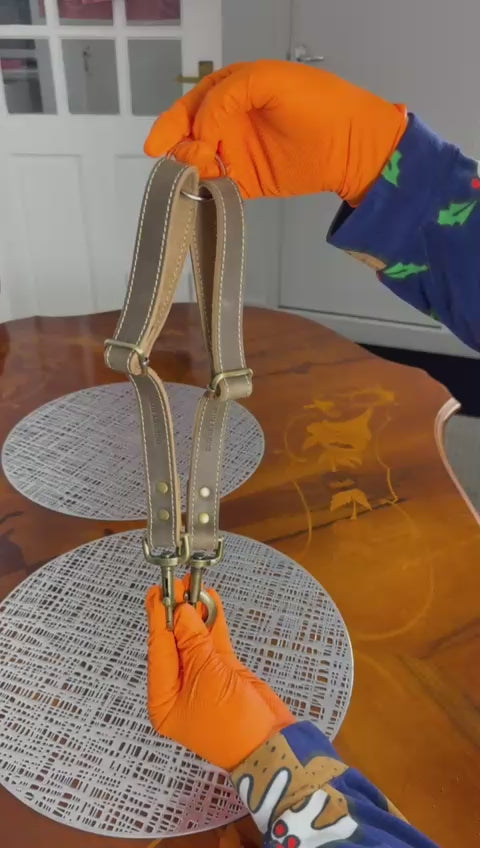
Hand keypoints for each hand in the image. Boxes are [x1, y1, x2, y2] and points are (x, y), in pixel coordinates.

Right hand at [144, 59, 406, 203]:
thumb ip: (228, 94)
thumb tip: (202, 129)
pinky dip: (207, 192)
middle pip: (189, 137)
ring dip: (193, 169)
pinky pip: (218, 188)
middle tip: (189, 159)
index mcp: (232, 93)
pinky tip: (207, 192)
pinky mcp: (248, 183)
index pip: (192, 107)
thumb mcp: (269, 80)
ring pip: (199, 164)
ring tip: (205, 171)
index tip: (158, 145)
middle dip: (181, 148)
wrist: (352, 146)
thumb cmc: (316, 104)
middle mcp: (229, 123)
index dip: (172, 124)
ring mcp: (237, 154)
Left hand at [145, 577, 293, 770]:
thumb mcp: (207, 677)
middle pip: (174, 642)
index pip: (158, 650)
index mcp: (163, 699)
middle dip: (176, 612)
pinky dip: (213, 622)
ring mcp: (202, 678)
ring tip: (192, 585)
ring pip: (194, 638)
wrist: (271, 744)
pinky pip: (213, 642)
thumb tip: (182, 612)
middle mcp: (178, 688)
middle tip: (175, 584)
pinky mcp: (223, 671)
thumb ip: (193, 641)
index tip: (158, 593)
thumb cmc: (232, 724)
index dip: (159, 619)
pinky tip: (211, 600)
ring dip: (195, 612)